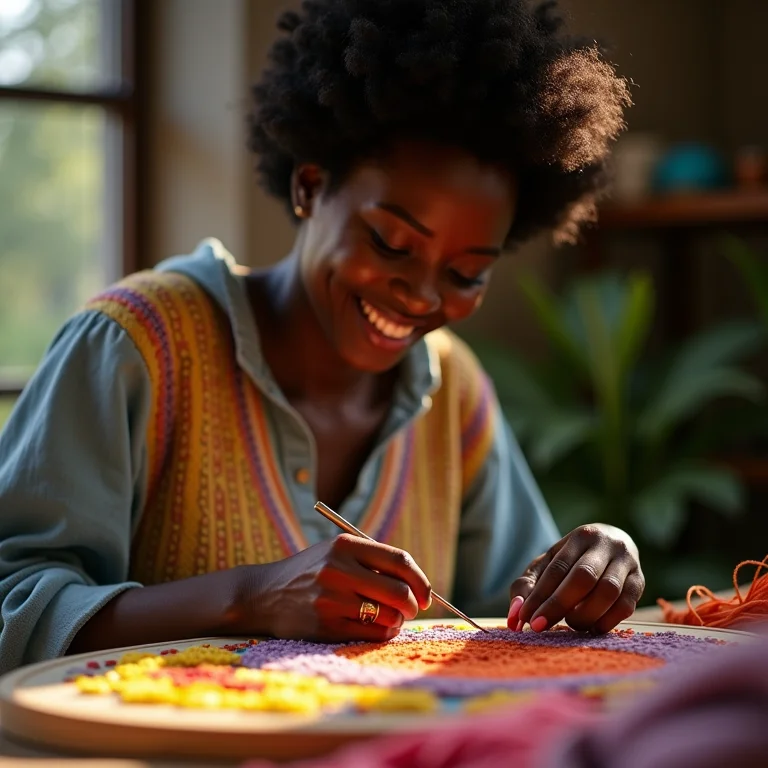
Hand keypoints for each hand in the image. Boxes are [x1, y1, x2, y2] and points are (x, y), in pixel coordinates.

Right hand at [244, 534, 431, 642]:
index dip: (421, 580)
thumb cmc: (312, 572)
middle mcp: (338, 569)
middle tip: (412, 609)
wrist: (264, 595)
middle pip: (399, 591)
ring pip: (388, 616)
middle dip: (413, 604)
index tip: (426, 594)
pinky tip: (376, 628)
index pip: (400, 560)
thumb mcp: (336, 552)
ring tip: (390, 618)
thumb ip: (373, 560)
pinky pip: (372, 634)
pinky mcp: (325, 626)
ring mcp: (330, 599)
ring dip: (397, 621)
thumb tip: (419, 586)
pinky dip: (383, 633)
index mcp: (345, 545)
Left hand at [507, 524, 643, 634]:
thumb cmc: (572, 560)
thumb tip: (516, 614)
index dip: (540, 595)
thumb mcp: (548, 564)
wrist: (613, 545)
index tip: (525, 619)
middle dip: (558, 605)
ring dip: (584, 614)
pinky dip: (606, 621)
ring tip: (570, 624)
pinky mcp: (640, 581)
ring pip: (608, 591)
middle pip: (583, 577)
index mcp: (580, 537)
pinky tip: (591, 627)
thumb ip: (528, 586)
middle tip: (540, 626)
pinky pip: (626, 606)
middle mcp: (606, 545)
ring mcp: (627, 562)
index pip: (558, 568)